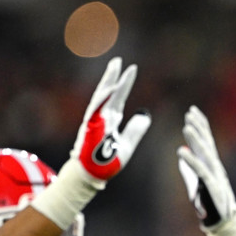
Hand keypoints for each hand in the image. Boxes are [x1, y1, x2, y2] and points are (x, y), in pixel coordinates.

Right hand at [71, 57, 151, 182]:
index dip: (125, 84)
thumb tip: (145, 116)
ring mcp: (95, 121)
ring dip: (108, 81)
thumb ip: (136, 130)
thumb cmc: (108, 163)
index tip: (132, 70)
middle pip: (109, 93)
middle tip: (119, 60)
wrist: (95, 175)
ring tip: (115, 66)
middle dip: (114, 76)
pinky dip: (103, 99)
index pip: (118, 98)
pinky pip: (96, 109)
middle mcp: (102, 117)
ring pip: (101, 97)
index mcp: (110, 120)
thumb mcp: (128, 144)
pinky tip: (111, 87)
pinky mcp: (90, 127)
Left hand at [177, 106, 235, 230]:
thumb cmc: (210, 203)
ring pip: (206, 154)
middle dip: (199, 127)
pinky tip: (181, 152)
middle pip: (207, 143)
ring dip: (196, 140)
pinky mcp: (212, 187)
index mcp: (212, 165)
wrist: (223, 223)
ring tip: (186, 126)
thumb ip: (189, 168)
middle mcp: (216, 168)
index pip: (207, 141)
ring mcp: (215, 177)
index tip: (193, 111)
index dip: (201, 126)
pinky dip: (191, 161)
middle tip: (190, 112)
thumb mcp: (197, 182)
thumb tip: (182, 153)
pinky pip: (201, 172)